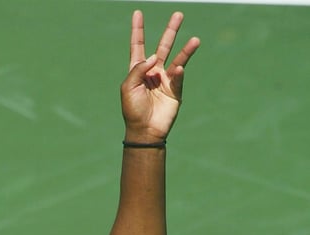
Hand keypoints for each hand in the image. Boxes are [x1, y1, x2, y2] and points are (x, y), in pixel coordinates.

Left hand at [121, 10, 199, 142]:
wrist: (144, 131)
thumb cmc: (132, 110)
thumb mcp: (128, 87)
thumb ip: (139, 69)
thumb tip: (155, 56)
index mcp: (137, 70)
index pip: (138, 46)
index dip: (138, 30)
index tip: (137, 13)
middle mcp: (152, 72)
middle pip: (163, 46)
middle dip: (171, 31)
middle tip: (178, 15)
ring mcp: (165, 80)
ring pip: (177, 59)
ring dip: (186, 50)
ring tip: (195, 39)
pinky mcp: (175, 90)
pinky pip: (178, 77)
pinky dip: (178, 72)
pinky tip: (178, 69)